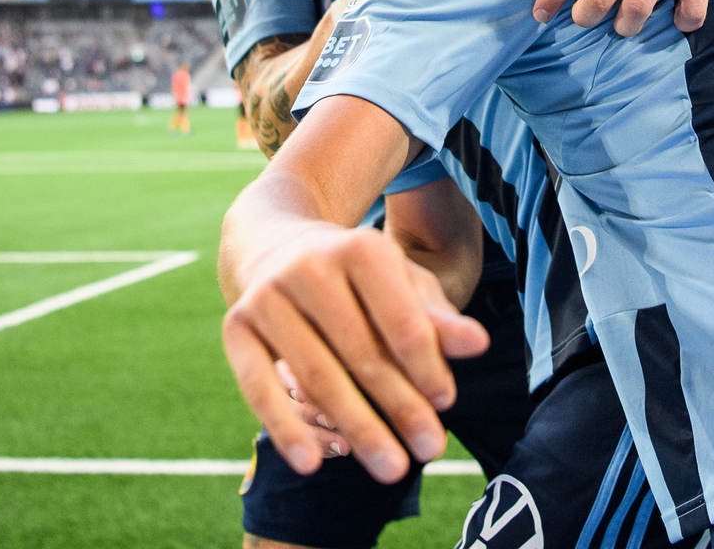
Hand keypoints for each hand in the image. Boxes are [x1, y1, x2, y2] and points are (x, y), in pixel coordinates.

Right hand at [220, 225, 487, 481]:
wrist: (277, 245)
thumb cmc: (359, 277)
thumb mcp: (405, 285)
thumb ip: (439, 318)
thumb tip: (478, 345)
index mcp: (361, 249)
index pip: (401, 322)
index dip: (426, 367)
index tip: (447, 405)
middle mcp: (309, 267)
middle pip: (362, 353)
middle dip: (400, 407)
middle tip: (431, 452)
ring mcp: (267, 296)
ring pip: (316, 376)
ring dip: (357, 427)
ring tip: (391, 469)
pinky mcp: (235, 326)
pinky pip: (259, 387)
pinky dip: (286, 428)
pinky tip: (313, 464)